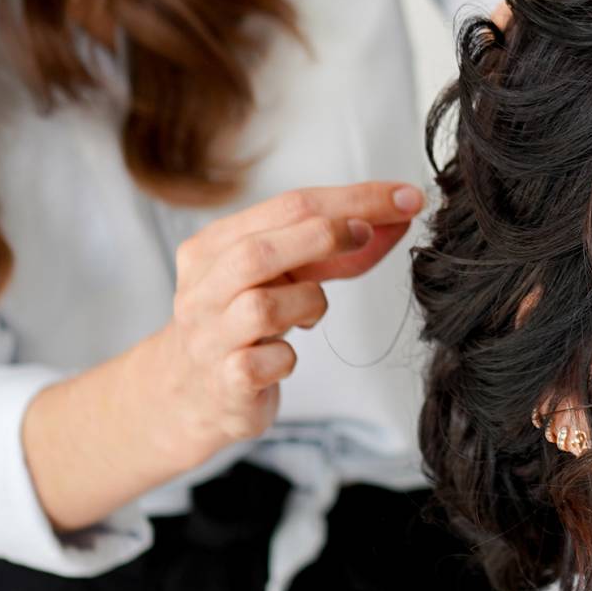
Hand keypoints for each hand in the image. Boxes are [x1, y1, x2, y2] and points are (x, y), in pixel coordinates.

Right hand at [141, 181, 425, 467]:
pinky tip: (284, 359)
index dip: (353, 199)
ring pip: (263, 306)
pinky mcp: (224, 382)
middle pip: (260, 250)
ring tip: (309, 314)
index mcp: (213, 247)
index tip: (404, 197)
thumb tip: (397, 217)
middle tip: (368, 234)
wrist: (187, 393)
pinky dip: (287, 357)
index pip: (287, 207)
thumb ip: (332, 250)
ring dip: (307, 304)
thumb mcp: (281, 276)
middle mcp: (203, 287)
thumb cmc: (242, 323)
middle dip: (325, 235)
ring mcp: (209, 336)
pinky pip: (265, 362)